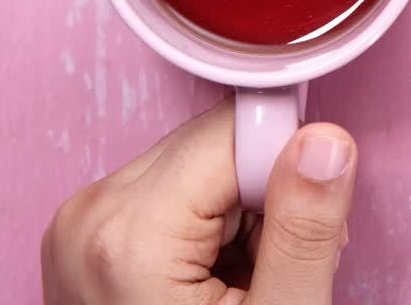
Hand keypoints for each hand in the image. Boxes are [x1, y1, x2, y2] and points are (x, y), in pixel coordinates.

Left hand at [42, 98, 356, 303]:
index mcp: (130, 232)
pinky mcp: (92, 234)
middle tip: (274, 267)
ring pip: (201, 163)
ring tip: (244, 282)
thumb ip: (305, 228)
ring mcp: (83, 225)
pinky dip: (212, 227)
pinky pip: (175, 190)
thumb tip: (327, 141)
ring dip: (243, 211)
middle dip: (267, 192)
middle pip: (217, 143)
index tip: (297, 228)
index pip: (238, 128)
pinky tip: (217, 281)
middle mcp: (91, 215)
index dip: (288, 172)